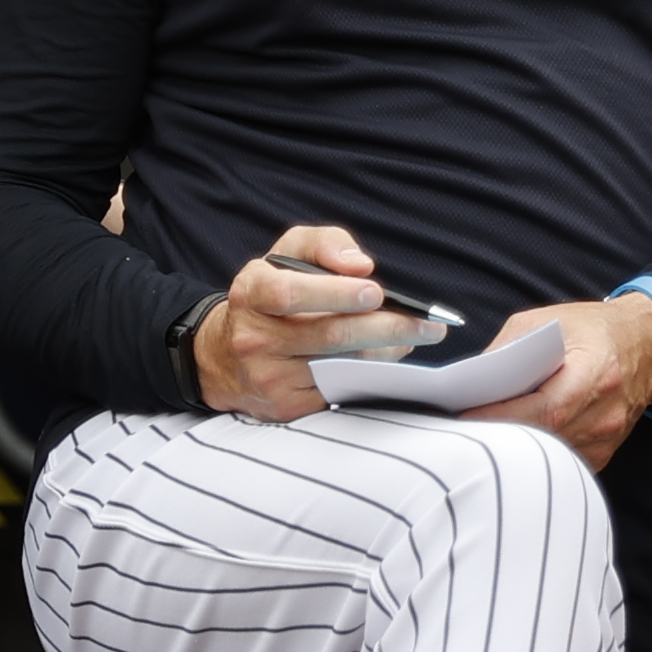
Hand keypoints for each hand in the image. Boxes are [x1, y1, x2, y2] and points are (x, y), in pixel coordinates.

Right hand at [191, 222, 438, 419]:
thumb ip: (324, 245)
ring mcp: (269, 377)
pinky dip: (370, 373)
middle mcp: (254, 338)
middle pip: (329, 334)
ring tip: (417, 336)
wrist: (226, 356)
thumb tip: (360, 265)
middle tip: (425, 324)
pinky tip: (389, 357)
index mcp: (251, 293)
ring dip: (385, 352)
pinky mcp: (286, 406)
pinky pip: (340, 389)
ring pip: (341, 365)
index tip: (375, 291)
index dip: (334, 292)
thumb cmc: (271, 293)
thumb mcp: (287, 253)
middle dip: (384, 328)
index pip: (289, 292)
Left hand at [457, 292, 651, 472]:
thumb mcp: (548, 319)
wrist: (647, 342)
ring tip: (487, 431)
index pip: (542, 409)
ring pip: (549, 454)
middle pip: (543, 436)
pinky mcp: (602, 452)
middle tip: (467, 425)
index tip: (465, 416)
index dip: (501, 416)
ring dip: (516, 445)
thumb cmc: (597, 328)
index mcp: (593, 374)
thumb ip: (510, 347)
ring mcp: (605, 438)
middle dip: (501, 432)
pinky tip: (519, 437)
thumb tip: (475, 379)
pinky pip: (561, 460)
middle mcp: (604, 412)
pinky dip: (538, 451)